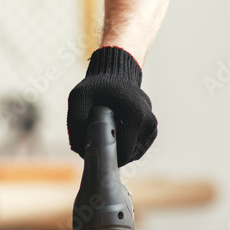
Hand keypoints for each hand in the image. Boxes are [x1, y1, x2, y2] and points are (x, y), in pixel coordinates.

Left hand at [67, 46, 156, 166]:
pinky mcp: (152, 129)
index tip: (93, 150)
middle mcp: (149, 121)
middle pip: (128, 155)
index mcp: (135, 114)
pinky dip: (125, 146)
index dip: (105, 155)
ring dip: (119, 149)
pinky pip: (138, 148)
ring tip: (106, 133)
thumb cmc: (97, 85)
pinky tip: (115, 133)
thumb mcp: (79, 97)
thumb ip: (76, 122)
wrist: (115, 74)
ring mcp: (152, 126)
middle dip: (111, 153)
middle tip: (96, 140)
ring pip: (134, 154)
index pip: (124, 152)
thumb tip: (80, 150)